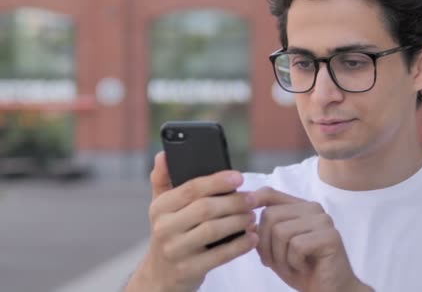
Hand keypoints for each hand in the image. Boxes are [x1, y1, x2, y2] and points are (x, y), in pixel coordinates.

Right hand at [124, 152, 258, 291]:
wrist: (160, 276)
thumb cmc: (170, 233)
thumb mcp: (161, 207)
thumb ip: (163, 179)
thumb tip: (164, 154)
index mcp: (160, 208)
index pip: (191, 189)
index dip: (217, 181)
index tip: (239, 177)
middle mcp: (164, 228)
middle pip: (205, 209)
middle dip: (233, 202)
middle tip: (252, 199)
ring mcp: (175, 251)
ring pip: (213, 230)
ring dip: (238, 222)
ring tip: (252, 216)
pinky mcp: (188, 270)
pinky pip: (220, 255)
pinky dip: (240, 246)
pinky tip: (252, 238)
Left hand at [253, 187, 371, 291]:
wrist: (330, 291)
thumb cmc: (303, 270)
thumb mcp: (276, 250)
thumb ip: (263, 233)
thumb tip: (248, 223)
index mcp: (299, 207)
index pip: (270, 194)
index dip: (254, 200)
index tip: (245, 217)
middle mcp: (313, 208)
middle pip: (270, 215)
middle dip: (265, 245)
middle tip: (277, 263)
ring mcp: (323, 221)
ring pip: (281, 231)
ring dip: (280, 257)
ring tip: (292, 267)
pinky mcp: (330, 236)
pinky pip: (296, 246)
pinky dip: (294, 263)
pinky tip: (305, 268)